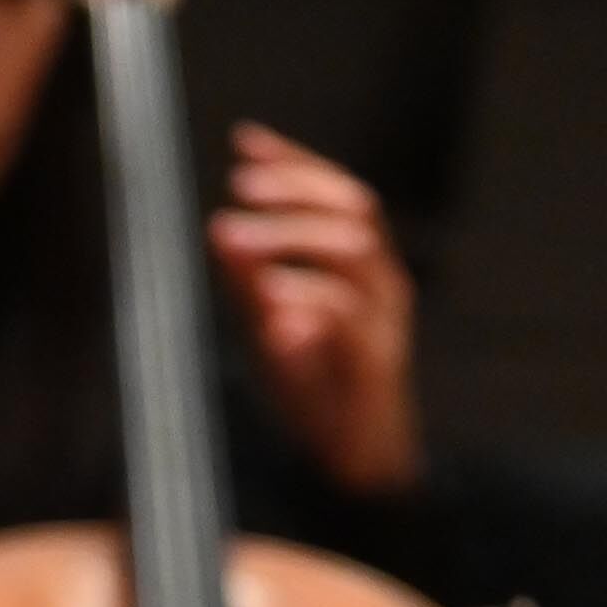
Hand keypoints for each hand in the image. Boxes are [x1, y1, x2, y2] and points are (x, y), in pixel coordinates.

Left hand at [209, 125, 421, 496]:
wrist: (358, 465)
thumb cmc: (319, 390)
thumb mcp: (273, 324)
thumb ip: (253, 279)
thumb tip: (221, 228)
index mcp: (362, 265)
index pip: (337, 193)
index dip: (294, 162)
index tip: (246, 141)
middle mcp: (382, 281)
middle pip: (353, 207)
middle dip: (294, 189)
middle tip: (239, 188)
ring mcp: (385, 319)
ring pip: (352, 252)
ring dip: (289, 239)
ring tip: (236, 239)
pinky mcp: (378, 361)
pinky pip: (347, 317)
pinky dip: (306, 302)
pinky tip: (267, 302)